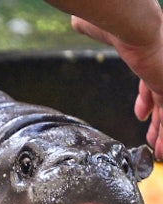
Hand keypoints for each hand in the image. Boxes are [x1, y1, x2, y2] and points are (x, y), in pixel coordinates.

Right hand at [72, 14, 162, 159]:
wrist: (138, 28)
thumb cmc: (121, 25)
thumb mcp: (104, 29)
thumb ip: (94, 29)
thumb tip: (77, 22)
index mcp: (152, 60)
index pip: (152, 86)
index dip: (146, 101)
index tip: (142, 114)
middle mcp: (162, 71)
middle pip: (162, 103)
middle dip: (158, 123)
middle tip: (153, 138)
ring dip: (161, 134)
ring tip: (157, 151)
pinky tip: (160, 150)